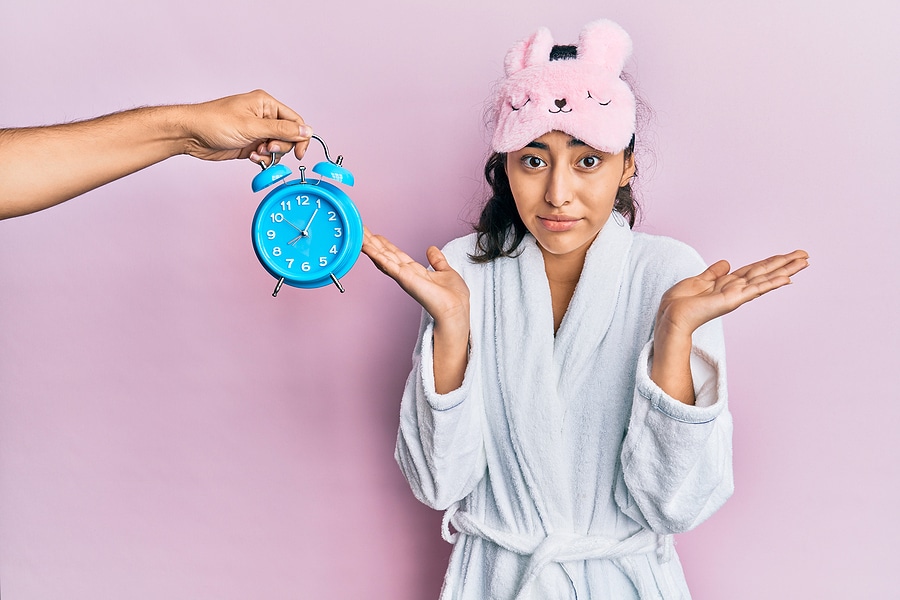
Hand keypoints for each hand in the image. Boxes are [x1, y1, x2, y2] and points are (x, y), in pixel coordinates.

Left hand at [180, 90, 312, 163]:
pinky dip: (262, 159)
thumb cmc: (215, 122)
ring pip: (277, 148)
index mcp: (266, 104)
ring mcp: (256, 131)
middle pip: (288, 136)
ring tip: (256, 153)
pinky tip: (251, 157)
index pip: (295, 121)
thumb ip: (282, 130)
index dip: (300, 138)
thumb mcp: (252, 127)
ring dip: (270, 154)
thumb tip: (307, 131)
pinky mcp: (250, 144)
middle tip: (266, 148)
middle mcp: (263, 116)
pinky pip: (266, 155)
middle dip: (280, 146)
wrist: (191, 134)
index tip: (299, 153)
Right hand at [362, 226, 469, 324]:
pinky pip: (387, 264)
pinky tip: (366, 246)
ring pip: (382, 257)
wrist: (456, 311)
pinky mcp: (404, 278)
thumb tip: (431, 249)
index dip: (385, 244)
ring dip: (370, 246)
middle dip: (372, 242)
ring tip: (358, 234)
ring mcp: (403, 276)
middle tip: (360, 229)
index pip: (396, 254)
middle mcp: (406, 273)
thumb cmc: (454, 298)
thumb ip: (437, 260)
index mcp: (415, 271)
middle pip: (385, 254)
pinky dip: (375, 254)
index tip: (375, 235)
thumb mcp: (446, 272)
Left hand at [656, 249, 809, 336]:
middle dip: (785, 264)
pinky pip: (756, 289)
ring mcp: (736, 295)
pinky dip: (772, 283)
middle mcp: (735, 289)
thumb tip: (726, 262)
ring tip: (804, 263)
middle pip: (765, 272)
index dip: (771, 262)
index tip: (788, 255)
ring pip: (765, 279)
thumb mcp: (698, 281)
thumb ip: (713, 273)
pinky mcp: (732, 300)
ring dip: (786, 270)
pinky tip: (787, 278)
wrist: (670, 316)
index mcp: (727, 283)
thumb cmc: (680, 302)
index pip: (754, 270)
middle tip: (806, 255)